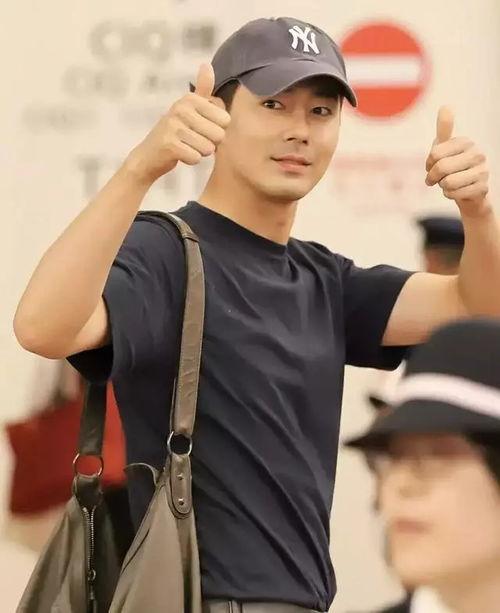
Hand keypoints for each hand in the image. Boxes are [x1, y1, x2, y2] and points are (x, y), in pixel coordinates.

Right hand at [125, 64, 230, 184]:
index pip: (225, 120)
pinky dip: (191, 160)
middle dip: (209, 143)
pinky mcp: (169, 145)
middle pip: (219, 135)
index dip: (216, 130)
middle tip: (192, 140)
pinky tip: (180, 154)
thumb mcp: (189, 108)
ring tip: (185, 146)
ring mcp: (174, 126)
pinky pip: (196, 158)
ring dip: (199, 152)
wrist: (149, 155)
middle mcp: (181, 108)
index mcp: (191, 99)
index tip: (200, 129)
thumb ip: (202, 89)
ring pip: (208, 148)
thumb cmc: (175, 132)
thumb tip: (207, 64)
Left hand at [425, 107, 489, 216]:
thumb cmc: (452, 167)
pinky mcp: (482, 188)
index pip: (435, 153)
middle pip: (441, 168)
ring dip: (443, 186)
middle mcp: (477, 153)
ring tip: (449, 183)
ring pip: (448, 182)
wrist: (468, 191)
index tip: (431, 166)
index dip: (428, 164)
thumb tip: (445, 106)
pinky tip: (457, 191)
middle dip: (433, 177)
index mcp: (465, 142)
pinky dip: (450, 195)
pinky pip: (455, 194)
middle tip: (436, 179)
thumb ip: (444, 129)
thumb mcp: (444, 148)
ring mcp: (483, 171)